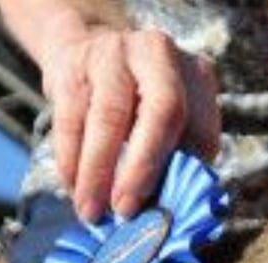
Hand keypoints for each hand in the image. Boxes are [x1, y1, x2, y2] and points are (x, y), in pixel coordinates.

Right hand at [39, 26, 219, 220]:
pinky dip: (70, 163)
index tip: (168, 209)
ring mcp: (110, 57)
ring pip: (106, 120)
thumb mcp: (174, 115)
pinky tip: (73, 189)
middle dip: (142, 168)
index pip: (199, 123)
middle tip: (125, 211)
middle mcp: (154, 54)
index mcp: (191, 71)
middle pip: (160, 111)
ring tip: (91, 212)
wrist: (91, 46)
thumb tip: (169, 210)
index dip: (185, 169)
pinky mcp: (70, 71)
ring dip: (96, 174)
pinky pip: (68, 124)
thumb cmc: (142, 100)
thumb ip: (180, 156)